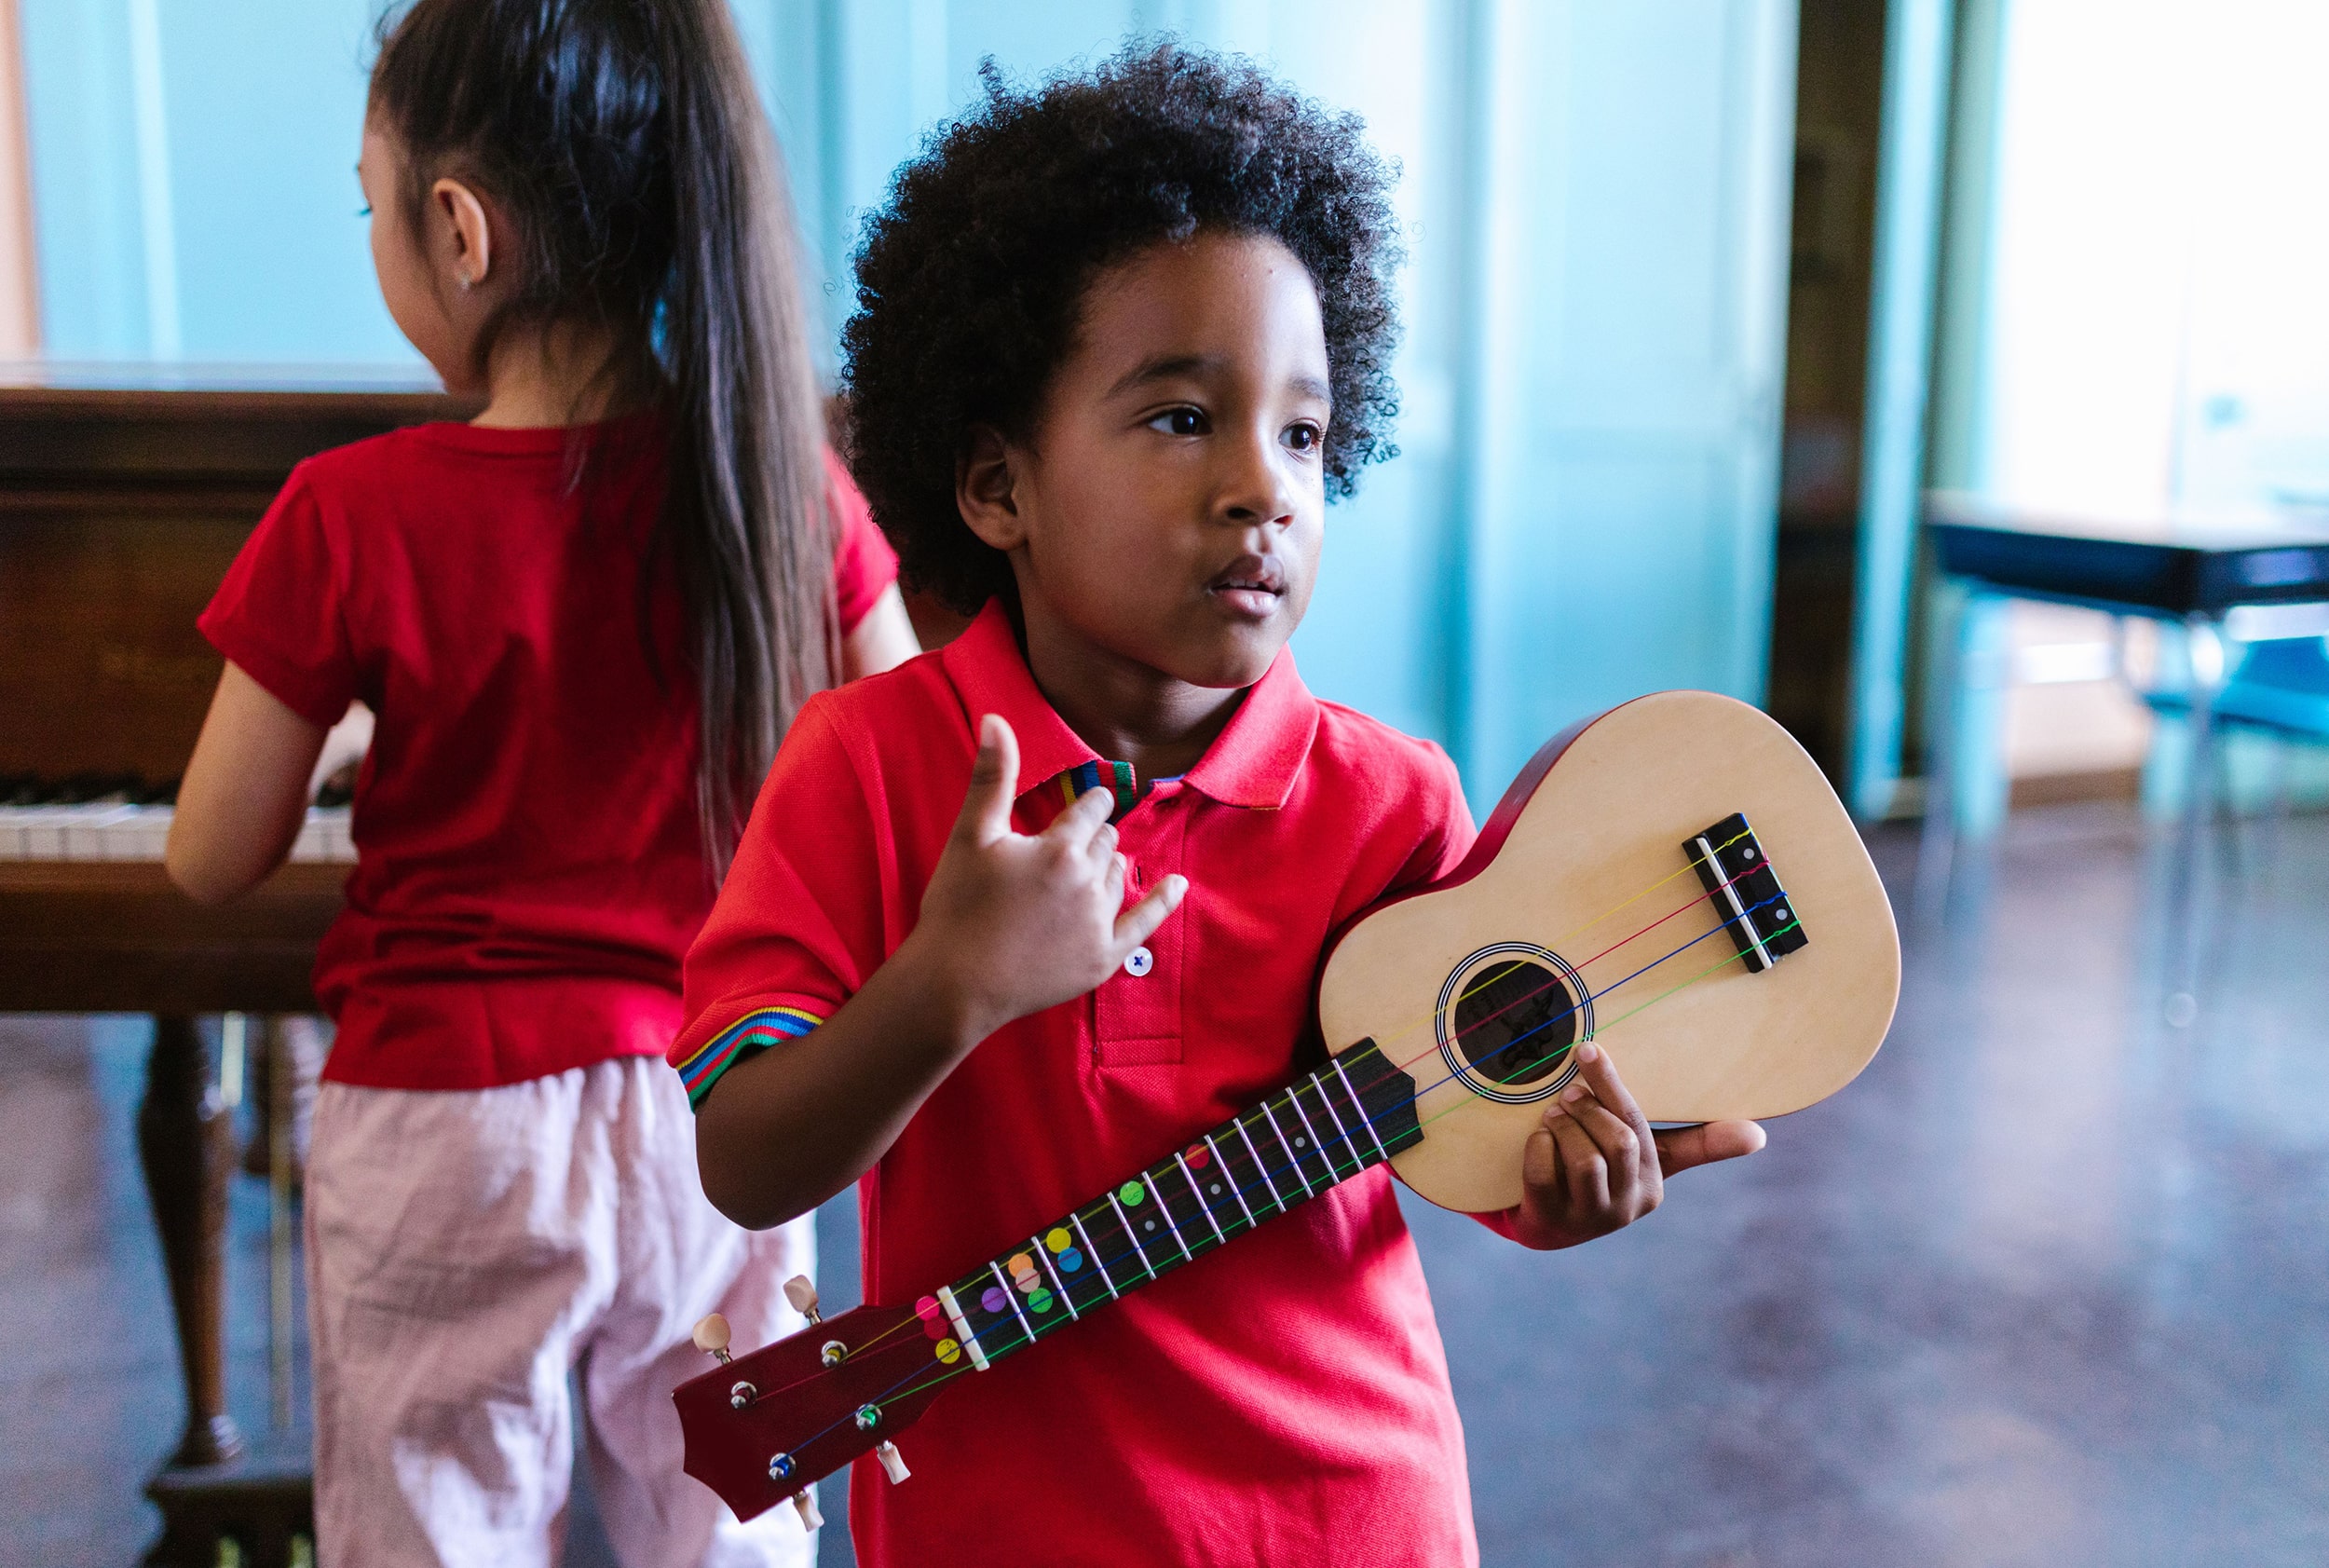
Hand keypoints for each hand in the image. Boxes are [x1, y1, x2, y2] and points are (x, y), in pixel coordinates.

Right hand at [907, 714, 1186, 1041]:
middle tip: (1072, 842)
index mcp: (1060, 848)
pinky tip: (1178, 885)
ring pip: (1119, 876)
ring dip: (1109, 866)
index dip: (1089, 803)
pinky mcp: (1101, 960)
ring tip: (1086, 870)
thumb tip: (996, 718)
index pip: (1091, 810)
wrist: (953, 985)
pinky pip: (1144, 924)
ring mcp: (1098, 923)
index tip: (1090, 800)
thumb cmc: (957, 907)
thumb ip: (990, 776)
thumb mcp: (970, 835)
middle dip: (1094, 836)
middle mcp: (1089, 883)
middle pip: (1107, 842)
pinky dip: (1164, 902)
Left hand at [1507, 1041, 1765, 1250]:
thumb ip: (1697, 1142)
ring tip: (1554, 1116)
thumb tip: (1760, 1134)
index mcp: (1653, 1181)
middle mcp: (1629, 1204)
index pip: (1638, 1127)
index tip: (1590, 1050)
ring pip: (1584, 1160)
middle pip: (1618, 1141)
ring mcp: (1590, 1217)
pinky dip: (1538, 1147)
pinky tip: (1540, 1140)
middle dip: (1587, 1109)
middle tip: (1567, 1094)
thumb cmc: (1605, 1173)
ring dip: (1563, 1128)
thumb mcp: (1648, 1157)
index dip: (1613, 1087)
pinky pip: (1544, 1173)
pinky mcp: (1552, 1220)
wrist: (1551, 1222)